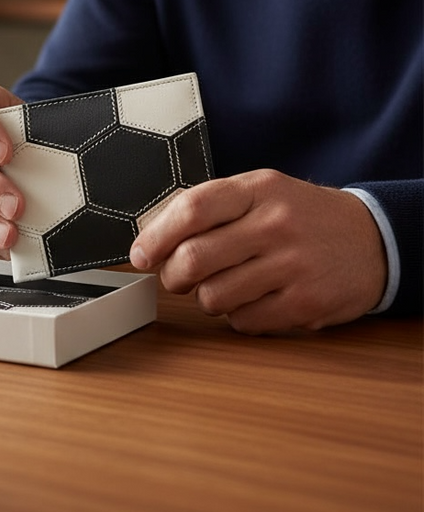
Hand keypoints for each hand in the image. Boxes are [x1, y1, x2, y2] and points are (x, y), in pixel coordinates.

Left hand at [129, 169, 387, 333]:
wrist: (371, 239)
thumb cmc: (298, 215)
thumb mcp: (257, 192)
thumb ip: (206, 206)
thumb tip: (148, 233)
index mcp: (256, 190)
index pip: (192, 209)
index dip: (155, 236)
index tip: (140, 255)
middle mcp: (274, 225)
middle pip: (194, 258)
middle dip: (172, 275)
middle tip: (176, 277)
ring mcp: (292, 266)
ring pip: (214, 296)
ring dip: (205, 298)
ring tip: (222, 285)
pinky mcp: (306, 304)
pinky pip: (244, 321)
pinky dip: (236, 316)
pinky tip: (251, 299)